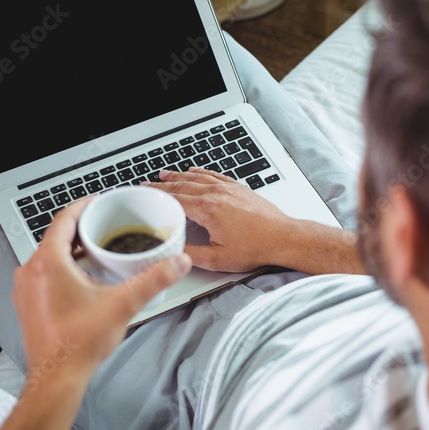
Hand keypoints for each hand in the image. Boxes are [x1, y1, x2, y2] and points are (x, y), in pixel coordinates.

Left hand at [11, 197, 191, 385]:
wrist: (56, 378)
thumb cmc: (78, 344)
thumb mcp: (123, 304)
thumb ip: (153, 280)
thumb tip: (177, 264)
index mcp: (48, 262)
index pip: (64, 218)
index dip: (85, 206)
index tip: (99, 202)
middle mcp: (30, 271)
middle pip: (56, 236)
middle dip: (82, 229)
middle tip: (104, 226)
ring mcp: (26, 289)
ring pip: (48, 256)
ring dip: (71, 250)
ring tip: (96, 250)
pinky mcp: (27, 304)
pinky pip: (43, 274)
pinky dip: (62, 268)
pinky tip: (82, 278)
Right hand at [145, 167, 294, 272]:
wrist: (282, 237)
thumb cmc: (256, 247)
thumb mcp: (218, 258)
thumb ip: (191, 254)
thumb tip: (174, 252)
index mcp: (207, 209)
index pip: (175, 199)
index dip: (157, 196)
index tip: (146, 193)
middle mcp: (216, 194)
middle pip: (183, 185)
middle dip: (163, 185)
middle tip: (149, 184)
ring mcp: (228, 189)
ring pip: (197, 177)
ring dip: (179, 175)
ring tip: (166, 174)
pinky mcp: (239, 188)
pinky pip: (214, 175)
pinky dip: (201, 172)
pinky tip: (195, 171)